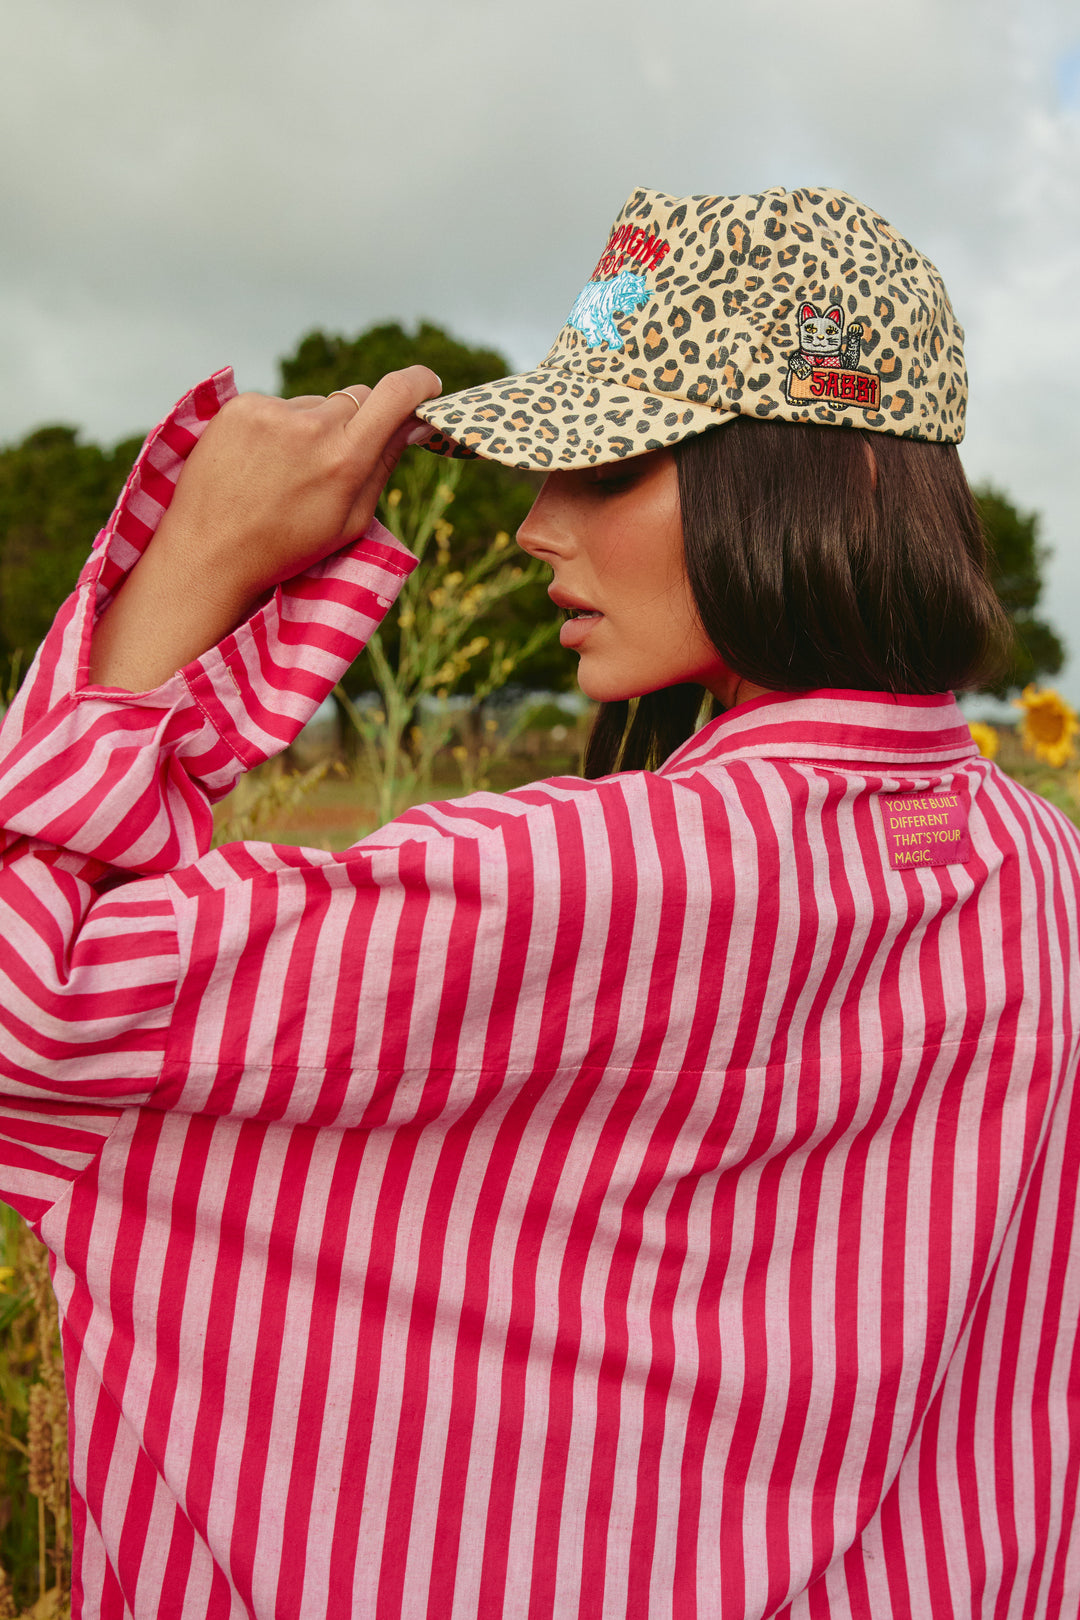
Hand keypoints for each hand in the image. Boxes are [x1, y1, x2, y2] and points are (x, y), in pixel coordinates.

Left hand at [88, 367, 440, 690]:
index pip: (397, 393)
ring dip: (314, 427)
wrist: (209, 554)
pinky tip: (261, 464)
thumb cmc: (288, 546)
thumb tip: (415, 421)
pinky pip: (280, 406)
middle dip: (359, 422)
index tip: (428, 387)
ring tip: (286, 473)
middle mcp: (310, 426)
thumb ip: (384, 464)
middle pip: (358, 397)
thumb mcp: (350, 521)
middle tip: (335, 463)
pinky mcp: (241, 407)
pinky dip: (279, 428)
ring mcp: (271, 412)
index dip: (420, 383)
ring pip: (316, 404)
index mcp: (345, 459)